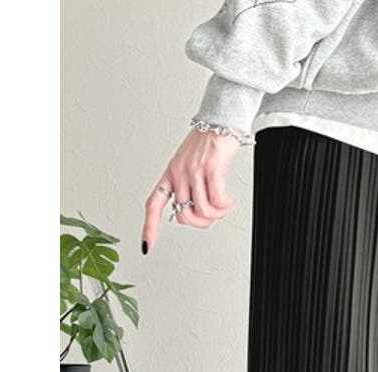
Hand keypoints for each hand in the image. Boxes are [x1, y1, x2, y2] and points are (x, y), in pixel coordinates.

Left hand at [141, 128, 238, 251]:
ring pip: (202, 210)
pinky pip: (217, 200)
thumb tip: (192, 214)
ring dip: (217, 215)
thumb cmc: (209, 144)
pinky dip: (225, 205)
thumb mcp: (192, 167)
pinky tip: (229, 200)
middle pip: (185, 215)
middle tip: (213, 215)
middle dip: (202, 222)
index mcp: (171, 174)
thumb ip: (191, 190)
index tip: (148, 245)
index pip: (154, 204)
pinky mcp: (211, 168)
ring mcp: (194, 170)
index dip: (150, 227)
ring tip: (224, 205)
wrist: (220, 120)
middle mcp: (179, 173)